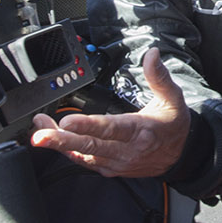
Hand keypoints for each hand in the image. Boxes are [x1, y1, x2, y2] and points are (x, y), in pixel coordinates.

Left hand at [29, 48, 190, 177]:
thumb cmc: (174, 126)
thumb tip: (152, 54)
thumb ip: (159, 76)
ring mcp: (117, 162)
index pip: (111, 128)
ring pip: (83, 155)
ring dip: (59, 144)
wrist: (183, 156)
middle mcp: (127, 150)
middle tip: (40, 134)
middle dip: (61, 140)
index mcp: (141, 130)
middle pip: (90, 145)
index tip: (67, 121)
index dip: (87, 126)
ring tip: (38, 132)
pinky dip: (68, 152)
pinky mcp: (111, 168)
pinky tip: (54, 141)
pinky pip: (85, 162)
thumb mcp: (172, 98)